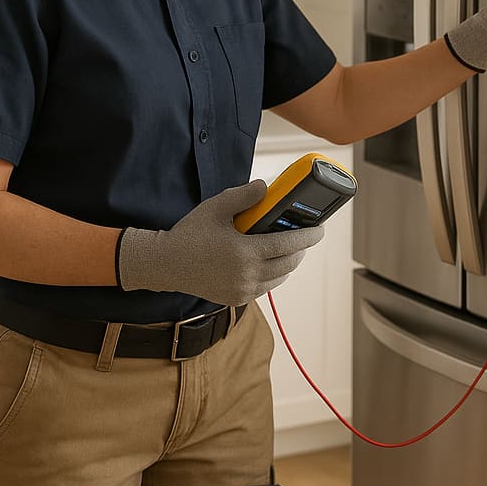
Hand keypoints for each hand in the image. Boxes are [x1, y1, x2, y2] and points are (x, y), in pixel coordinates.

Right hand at [117, 180, 323, 304]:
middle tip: (306, 235)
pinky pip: (266, 287)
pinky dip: (275, 275)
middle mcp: (247, 275)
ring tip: (290, 247)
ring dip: (290, 263)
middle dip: (302, 249)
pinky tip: (271, 262)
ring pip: (280, 277)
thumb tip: (267, 187)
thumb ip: (244, 196)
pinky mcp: (236, 298)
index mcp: (244, 252)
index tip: (320, 229)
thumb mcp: (216, 208)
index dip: (309, 237)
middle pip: (289, 263)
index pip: (288, 245)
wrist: (166, 265)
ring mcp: (242, 290)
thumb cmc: (190, 234)